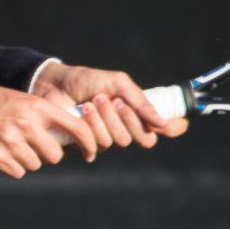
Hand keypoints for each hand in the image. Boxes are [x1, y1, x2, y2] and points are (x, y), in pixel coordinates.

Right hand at [0, 83, 104, 175]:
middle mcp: (27, 125)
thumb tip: (67, 136)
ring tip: (10, 144)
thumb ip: (42, 115)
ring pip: (35, 164)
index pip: (77, 128)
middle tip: (33, 145)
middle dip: (46, 154)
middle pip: (55, 155)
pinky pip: (18, 172)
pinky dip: (12, 166)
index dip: (89, 143)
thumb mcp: (20, 100)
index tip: (91, 152)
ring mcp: (12, 143)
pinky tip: (0, 152)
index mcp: (37, 107)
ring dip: (27, 159)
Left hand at [33, 64, 189, 146]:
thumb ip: (141, 101)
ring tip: (90, 103)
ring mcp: (108, 139)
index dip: (174, 128)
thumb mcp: (118, 83)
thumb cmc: (88, 81)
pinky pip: (98, 147)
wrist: (56, 85)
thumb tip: (163, 123)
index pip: (167, 128)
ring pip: (119, 142)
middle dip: (128, 119)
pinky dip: (91, 127)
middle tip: (112, 101)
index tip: (171, 124)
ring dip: (105, 119)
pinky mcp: (87, 146)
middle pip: (143, 139)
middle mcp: (127, 128)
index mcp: (139, 112)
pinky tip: (81, 114)